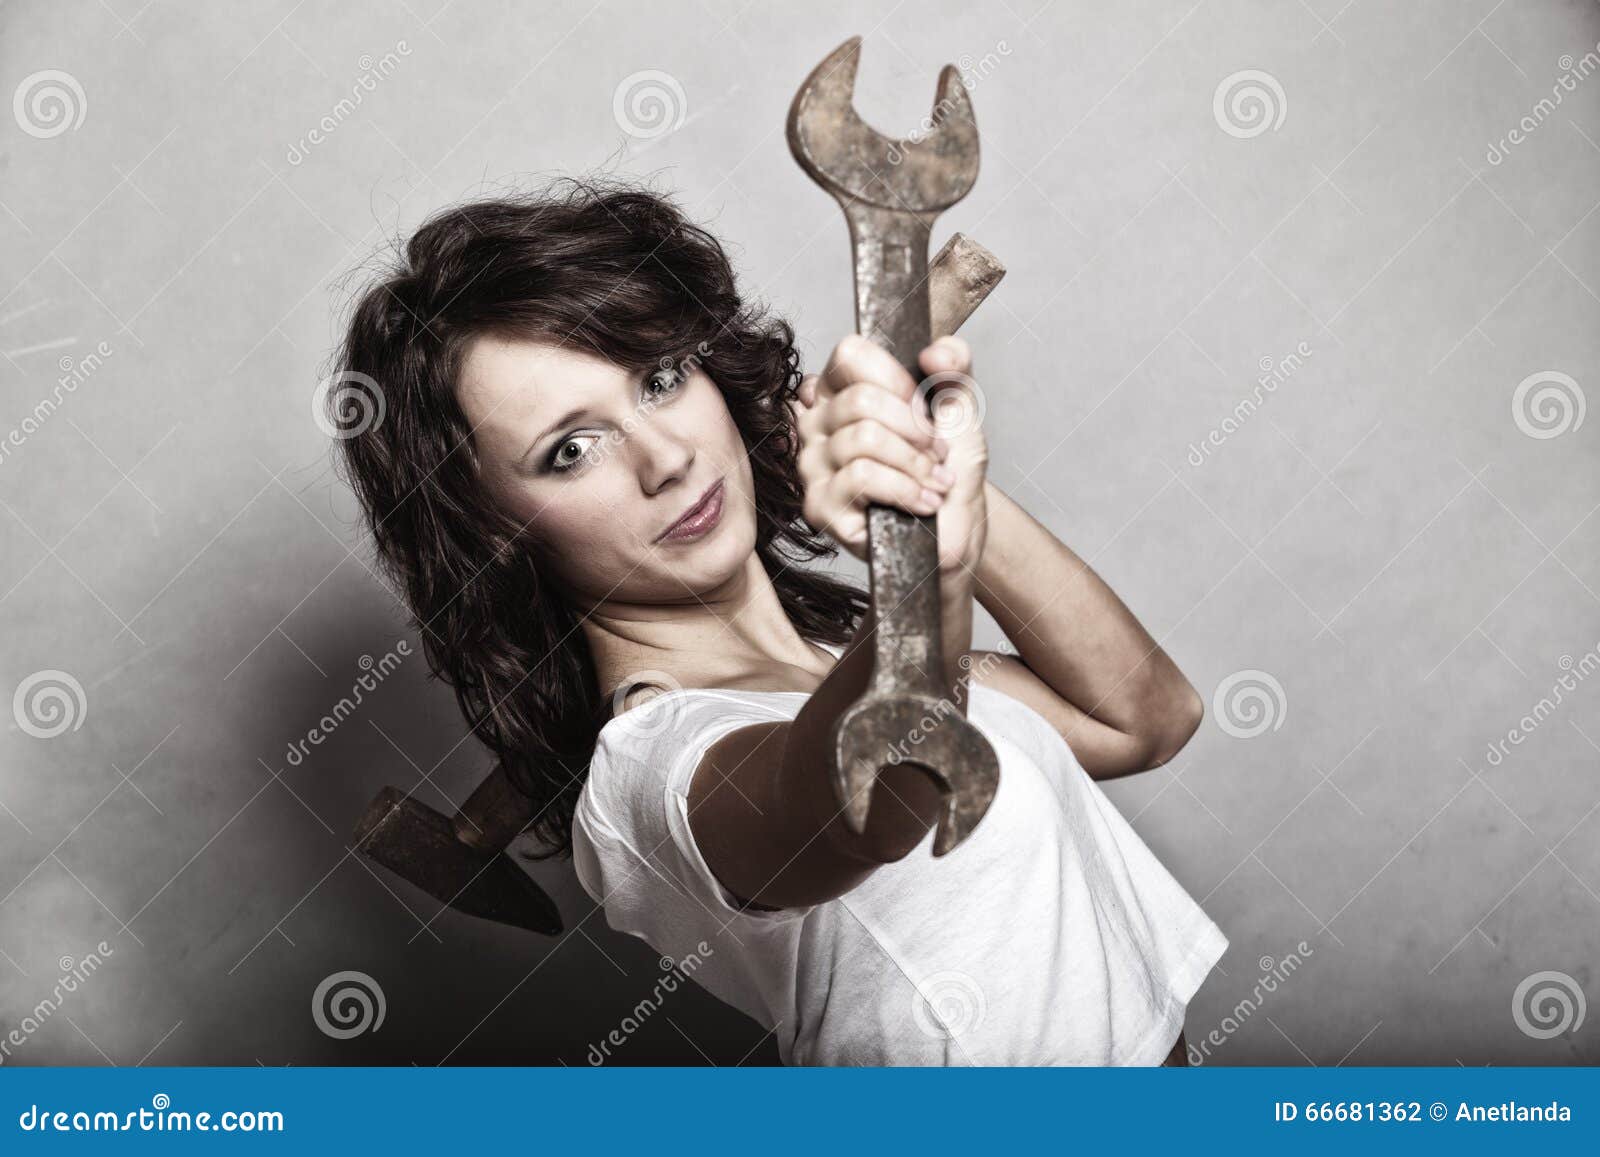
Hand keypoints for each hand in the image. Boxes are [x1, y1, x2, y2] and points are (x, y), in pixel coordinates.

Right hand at [792, 333, 988, 576]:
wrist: (956, 530)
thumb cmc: (947, 470)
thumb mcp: (959, 408)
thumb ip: (955, 366)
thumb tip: (935, 351)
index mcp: (841, 393)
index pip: (849, 355)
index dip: (895, 379)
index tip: (923, 406)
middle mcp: (817, 425)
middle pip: (859, 400)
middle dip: (914, 428)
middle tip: (935, 451)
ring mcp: (813, 467)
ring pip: (863, 439)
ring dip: (915, 463)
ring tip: (934, 480)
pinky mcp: (820, 507)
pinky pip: (860, 478)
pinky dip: (905, 489)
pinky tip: (923, 502)